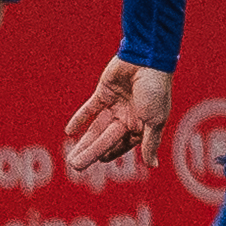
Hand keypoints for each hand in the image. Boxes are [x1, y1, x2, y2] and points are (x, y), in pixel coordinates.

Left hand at [60, 57, 172, 183]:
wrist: (148, 60)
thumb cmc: (156, 91)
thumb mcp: (155, 120)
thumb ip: (150, 143)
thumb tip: (153, 165)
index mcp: (141, 125)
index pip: (122, 145)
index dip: (110, 154)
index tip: (99, 163)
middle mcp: (127, 117)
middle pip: (105, 139)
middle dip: (91, 153)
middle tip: (75, 166)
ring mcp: (115, 105)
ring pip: (96, 127)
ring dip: (84, 141)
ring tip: (72, 156)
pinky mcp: (104, 93)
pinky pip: (90, 109)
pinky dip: (80, 119)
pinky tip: (69, 131)